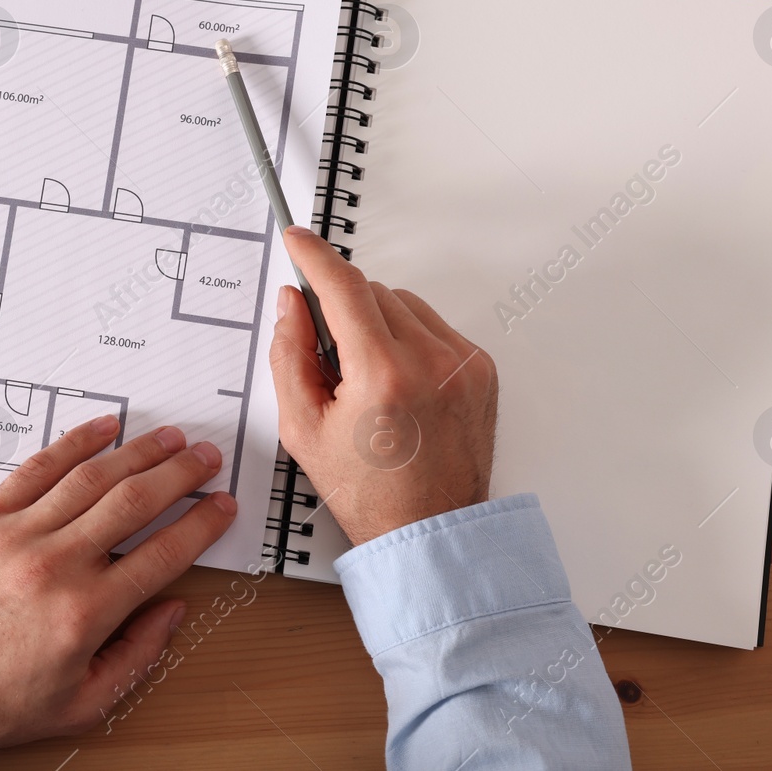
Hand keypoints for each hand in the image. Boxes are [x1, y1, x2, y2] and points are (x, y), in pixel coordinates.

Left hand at [0, 416, 236, 759]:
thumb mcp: (83, 703)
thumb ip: (138, 655)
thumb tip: (173, 609)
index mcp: (84, 614)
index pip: (163, 553)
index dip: (201, 524)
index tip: (220, 506)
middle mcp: (54, 566)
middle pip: (135, 502)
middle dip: (179, 474)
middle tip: (205, 457)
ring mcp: (17, 536)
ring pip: (92, 477)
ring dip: (138, 452)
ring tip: (168, 439)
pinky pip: (38, 468)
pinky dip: (75, 442)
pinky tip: (104, 428)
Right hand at [270, 226, 497, 545]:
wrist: (430, 531)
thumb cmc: (367, 491)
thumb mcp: (302, 427)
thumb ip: (290, 355)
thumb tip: (292, 304)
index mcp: (383, 375)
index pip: (343, 288)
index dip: (315, 257)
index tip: (298, 239)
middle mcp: (431, 361)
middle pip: (373, 292)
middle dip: (344, 311)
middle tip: (333, 360)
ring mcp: (463, 363)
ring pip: (405, 304)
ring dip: (379, 323)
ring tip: (369, 379)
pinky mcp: (481, 369)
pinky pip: (434, 327)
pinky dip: (410, 341)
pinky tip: (399, 385)